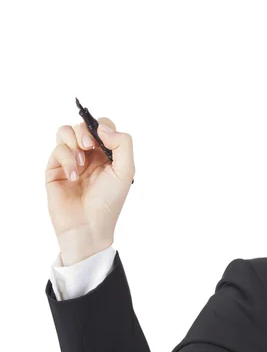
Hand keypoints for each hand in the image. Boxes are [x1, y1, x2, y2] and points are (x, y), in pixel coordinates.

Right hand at [45, 117, 134, 257]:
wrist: (88, 226)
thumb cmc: (108, 202)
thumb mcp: (125, 172)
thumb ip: (122, 144)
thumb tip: (102, 127)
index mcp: (108, 156)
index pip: (103, 127)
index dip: (102, 126)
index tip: (103, 140)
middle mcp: (90, 156)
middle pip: (83, 126)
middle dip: (85, 132)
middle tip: (89, 147)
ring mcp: (71, 161)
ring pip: (65, 132)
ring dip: (72, 142)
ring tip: (80, 163)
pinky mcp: (55, 168)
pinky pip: (57, 150)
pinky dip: (66, 159)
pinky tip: (73, 177)